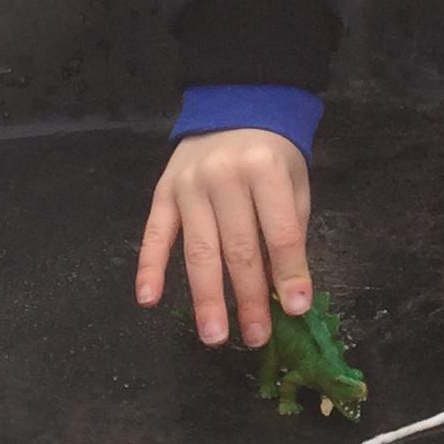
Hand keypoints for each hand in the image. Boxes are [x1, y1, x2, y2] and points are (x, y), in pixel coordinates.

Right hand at [137, 129, 311, 348]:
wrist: (234, 105)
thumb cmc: (271, 154)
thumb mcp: (294, 183)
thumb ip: (289, 232)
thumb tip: (287, 291)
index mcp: (265, 170)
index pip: (280, 232)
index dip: (289, 273)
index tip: (295, 310)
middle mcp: (223, 177)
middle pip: (238, 248)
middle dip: (249, 298)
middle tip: (255, 338)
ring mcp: (188, 185)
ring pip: (199, 250)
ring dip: (206, 298)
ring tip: (213, 335)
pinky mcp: (163, 192)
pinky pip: (154, 234)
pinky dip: (149, 268)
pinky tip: (148, 299)